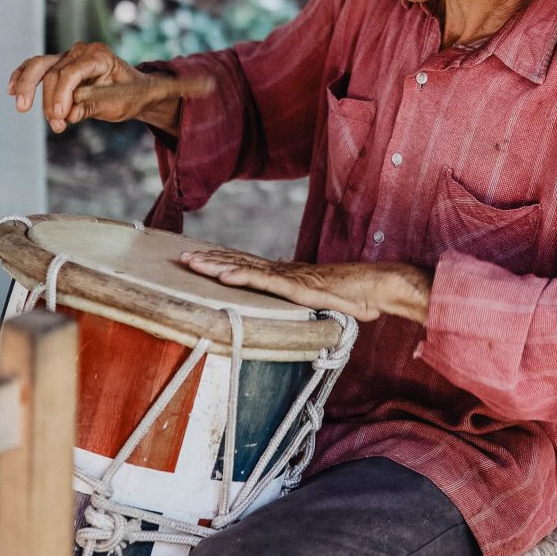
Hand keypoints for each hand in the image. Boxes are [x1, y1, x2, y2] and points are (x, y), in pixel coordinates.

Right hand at [8, 42, 210, 134]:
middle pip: (54, 72)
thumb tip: (208, 84)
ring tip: (22, 107)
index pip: (72, 71)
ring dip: (29, 86)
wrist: (130, 91)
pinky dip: (22, 77)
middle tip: (60, 126)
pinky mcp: (56, 70)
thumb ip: (171, 91)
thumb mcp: (147, 97)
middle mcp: (80, 52)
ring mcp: (66, 59)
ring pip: (39, 66)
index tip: (65, 120)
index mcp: (99, 56)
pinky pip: (34, 69)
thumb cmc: (137, 94)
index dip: (64, 95)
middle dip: (52, 101)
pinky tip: (13, 91)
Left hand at [178, 245, 431, 325]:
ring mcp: (289, 276)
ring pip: (245, 267)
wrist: (376, 286)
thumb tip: (283, 280)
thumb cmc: (352, 293)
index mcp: (285, 273)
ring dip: (216, 265)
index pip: (246, 264)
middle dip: (208, 259)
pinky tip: (223, 276)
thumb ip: (299, 288)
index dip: (221, 260)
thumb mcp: (318, 297)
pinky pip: (265, 281)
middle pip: (238, 260)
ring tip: (192, 264)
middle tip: (180, 258)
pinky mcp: (297, 286)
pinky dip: (242, 276)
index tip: (197, 260)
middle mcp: (283, 270)